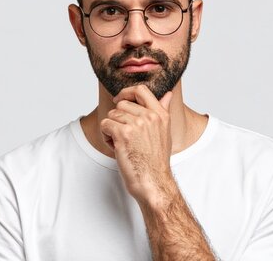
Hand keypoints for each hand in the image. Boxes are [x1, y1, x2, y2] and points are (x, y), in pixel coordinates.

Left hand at [100, 85, 172, 202]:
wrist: (153, 182)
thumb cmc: (156, 161)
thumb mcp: (165, 132)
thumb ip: (163, 111)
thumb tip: (167, 94)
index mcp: (161, 115)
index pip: (141, 90)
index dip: (126, 92)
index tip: (119, 101)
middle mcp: (150, 117)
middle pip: (122, 104)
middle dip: (117, 118)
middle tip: (123, 135)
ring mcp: (137, 124)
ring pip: (112, 115)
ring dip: (111, 129)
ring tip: (122, 143)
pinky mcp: (123, 134)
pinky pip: (105, 124)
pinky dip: (106, 137)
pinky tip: (116, 147)